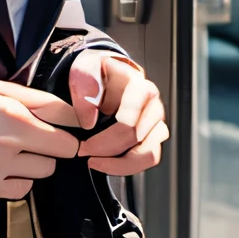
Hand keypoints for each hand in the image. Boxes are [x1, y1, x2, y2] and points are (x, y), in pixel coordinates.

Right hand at [0, 79, 80, 200]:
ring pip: (46, 170)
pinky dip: (20, 179)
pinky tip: (6, 166)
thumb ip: (32, 97)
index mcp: (13, 115)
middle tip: (39, 135)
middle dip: (57, 142)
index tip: (65, 123)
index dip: (71, 123)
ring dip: (39, 160)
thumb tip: (67, 109)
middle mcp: (9, 144)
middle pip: (63, 151)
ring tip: (17, 149)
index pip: (67, 126)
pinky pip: (24, 189)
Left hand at [68, 51, 168, 174]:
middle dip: (106, 152)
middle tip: (84, 153)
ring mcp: (156, 121)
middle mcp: (153, 105)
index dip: (103, 140)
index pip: (128, 123)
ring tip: (96, 162)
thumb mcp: (84, 71)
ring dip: (119, 164)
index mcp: (140, 87)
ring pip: (148, 154)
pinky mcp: (154, 136)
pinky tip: (106, 163)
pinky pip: (148, 159)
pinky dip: (127, 166)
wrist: (102, 75)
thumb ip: (85, 90)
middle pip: (136, 139)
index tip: (83, 147)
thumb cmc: (96, 74)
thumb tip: (89, 121)